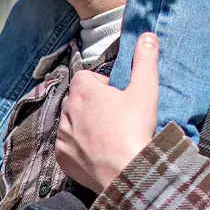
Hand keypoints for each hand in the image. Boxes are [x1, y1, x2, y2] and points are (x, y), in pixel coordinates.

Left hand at [57, 33, 161, 193]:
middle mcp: (66, 109)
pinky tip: (99, 153)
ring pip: (72, 122)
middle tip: (117, 118)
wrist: (127, 173)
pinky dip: (79, 148)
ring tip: (109, 137)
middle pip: (78, 100)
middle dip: (93, 105)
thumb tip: (148, 36)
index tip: (119, 98)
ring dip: (85, 126)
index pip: (87, 77)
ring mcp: (61, 134)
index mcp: (83, 89)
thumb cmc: (134, 129)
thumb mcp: (145, 89)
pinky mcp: (61, 156)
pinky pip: (68, 146)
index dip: (104, 85)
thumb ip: (145, 60)